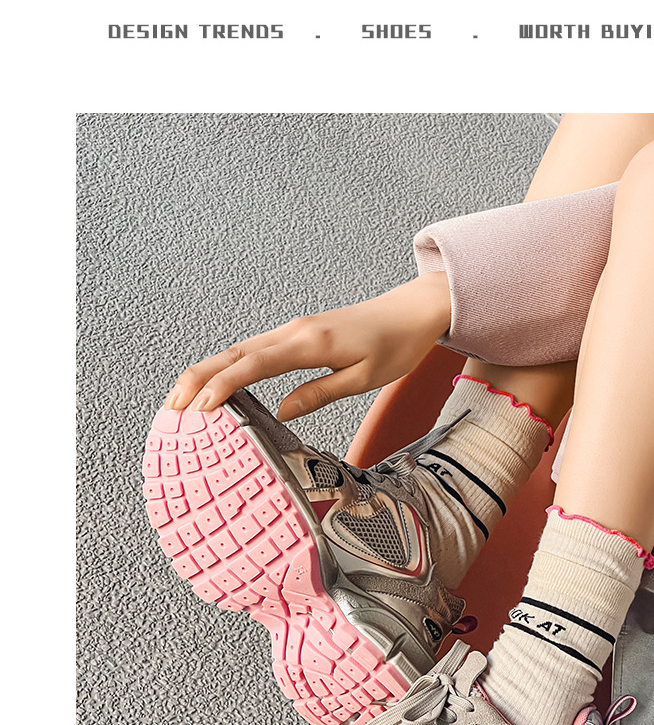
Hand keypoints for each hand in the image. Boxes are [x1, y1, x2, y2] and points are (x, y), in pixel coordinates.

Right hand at [163, 272, 450, 420]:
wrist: (411, 311)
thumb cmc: (395, 345)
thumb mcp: (364, 378)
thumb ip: (319, 393)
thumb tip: (280, 413)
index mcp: (310, 343)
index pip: (255, 365)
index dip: (224, 385)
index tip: (200, 408)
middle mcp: (294, 332)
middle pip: (235, 354)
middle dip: (199, 378)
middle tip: (171, 406)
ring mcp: (292, 331)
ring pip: (239, 351)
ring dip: (207, 372)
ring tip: (181, 398)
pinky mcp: (296, 335)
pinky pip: (254, 351)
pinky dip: (229, 367)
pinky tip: (216, 383)